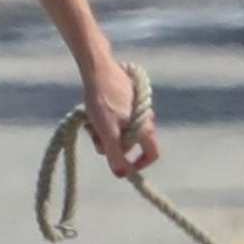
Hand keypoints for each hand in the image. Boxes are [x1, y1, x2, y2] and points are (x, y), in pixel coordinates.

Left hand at [82, 54, 158, 177]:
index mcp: (145, 127)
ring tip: (92, 121)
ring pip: (123, 130)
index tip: (123, 167)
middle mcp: (146, 117)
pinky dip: (107, 120)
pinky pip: (119, 117)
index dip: (139, 164)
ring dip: (107, 132)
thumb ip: (115, 155)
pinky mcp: (128, 98)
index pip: (152, 153)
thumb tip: (122, 175)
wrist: (98, 69)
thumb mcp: (107, 132)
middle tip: (95, 137)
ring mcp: (138, 107)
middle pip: (131, 142)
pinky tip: (94, 111)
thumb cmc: (103, 101)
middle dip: (113, 145)